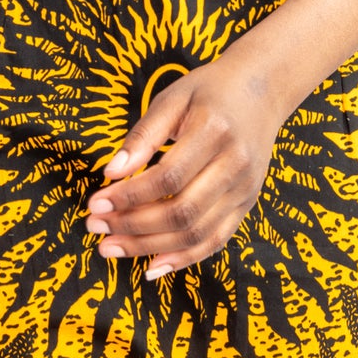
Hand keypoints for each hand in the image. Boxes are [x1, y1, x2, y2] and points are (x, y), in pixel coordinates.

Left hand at [84, 52, 289, 279]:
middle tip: (95, 227)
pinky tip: (152, 266)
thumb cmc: (210, 91)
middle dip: (133, 226)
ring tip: (111, 247)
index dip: (130, 196)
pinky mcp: (246, 204)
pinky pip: (215, 241)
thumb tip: (110, 172)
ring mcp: (244, 189)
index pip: (168, 178)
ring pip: (197, 234)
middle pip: (182, 212)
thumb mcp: (172, 99)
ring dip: (150, 247)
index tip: (96, 202)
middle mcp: (235, 166)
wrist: (262, 91)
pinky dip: (183, 258)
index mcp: (215, 132)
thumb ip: (142, 136)